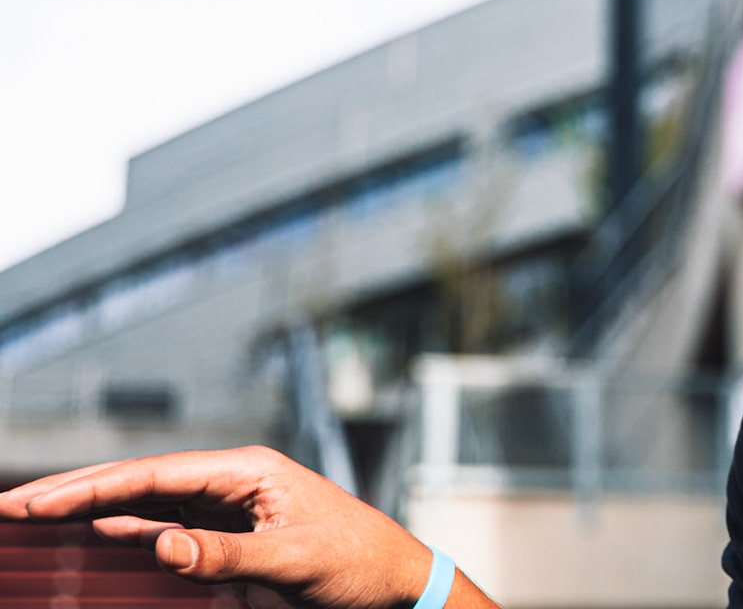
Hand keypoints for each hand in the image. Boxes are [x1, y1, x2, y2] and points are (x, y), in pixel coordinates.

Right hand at [0, 447, 433, 608]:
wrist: (396, 579)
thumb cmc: (358, 561)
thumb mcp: (294, 560)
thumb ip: (226, 553)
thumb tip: (160, 543)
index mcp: (250, 470)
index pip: (155, 474)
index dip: (92, 487)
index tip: (37, 502)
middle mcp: (235, 479)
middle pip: (142, 481)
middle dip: (76, 491)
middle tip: (13, 507)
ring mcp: (232, 504)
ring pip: (148, 502)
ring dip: (94, 509)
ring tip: (36, 515)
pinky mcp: (233, 532)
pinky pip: (169, 526)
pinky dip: (127, 530)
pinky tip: (94, 533)